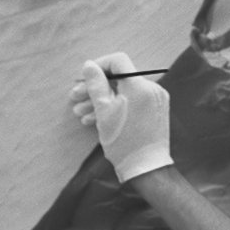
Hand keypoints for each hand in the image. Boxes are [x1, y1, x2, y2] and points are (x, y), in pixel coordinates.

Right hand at [70, 52, 172, 182]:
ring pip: (123, 92)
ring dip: (101, 100)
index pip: (118, 61)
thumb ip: (96, 85)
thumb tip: (89, 65)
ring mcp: (154, 100)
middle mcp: (150, 88)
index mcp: (139, 85)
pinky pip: (132, 102)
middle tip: (75, 98)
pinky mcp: (155, 111)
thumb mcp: (103, 111)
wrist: (146, 168)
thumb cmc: (123, 141)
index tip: (84, 79)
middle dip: (94, 88)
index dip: (98, 66)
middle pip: (118, 78)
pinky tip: (96, 120)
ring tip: (80, 113)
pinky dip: (115, 107)